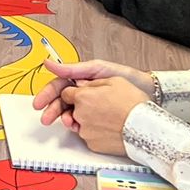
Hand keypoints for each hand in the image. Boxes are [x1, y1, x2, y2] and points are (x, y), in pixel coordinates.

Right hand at [30, 58, 155, 128]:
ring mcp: (91, 107)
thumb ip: (73, 68)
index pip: (59, 87)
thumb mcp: (98, 69)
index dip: (47, 95)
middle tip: (46, 119)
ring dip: (64, 119)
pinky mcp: (99, 120)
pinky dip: (78, 126)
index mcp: (81, 80)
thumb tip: (48, 63)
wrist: (150, 92)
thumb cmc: (128, 78)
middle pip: (62, 102)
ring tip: (67, 123)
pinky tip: (78, 127)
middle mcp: (84, 94)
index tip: (39, 103)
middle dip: (52, 110)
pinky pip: (84, 123)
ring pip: (71, 114)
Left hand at [61, 77, 151, 156]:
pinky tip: (111, 128)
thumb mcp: (115, 81)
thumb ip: (92, 82)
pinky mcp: (92, 145)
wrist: (146, 128)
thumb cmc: (134, 105)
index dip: (76, 93)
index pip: (66, 93)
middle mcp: (80, 115)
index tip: (84, 94)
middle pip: (73, 109)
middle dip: (84, 107)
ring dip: (91, 121)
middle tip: (102, 107)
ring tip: (110, 118)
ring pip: (81, 124)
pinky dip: (98, 133)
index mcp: (83, 97)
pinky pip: (90, 136)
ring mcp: (85, 132)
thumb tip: (82, 84)